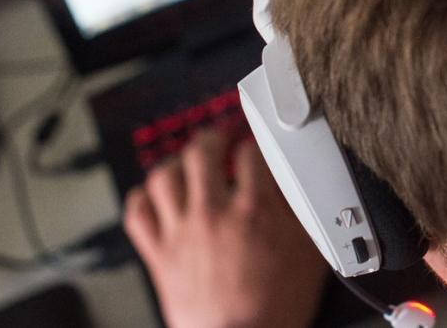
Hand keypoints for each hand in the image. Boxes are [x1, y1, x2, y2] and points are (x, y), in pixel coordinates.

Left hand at [123, 129, 327, 327]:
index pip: (250, 152)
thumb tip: (299, 184)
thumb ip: (302, 211)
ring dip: (177, 163)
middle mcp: (213, 214)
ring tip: (187, 163)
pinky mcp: (159, 255)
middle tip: (220, 140)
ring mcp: (181, 233)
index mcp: (254, 210)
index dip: (254, 143)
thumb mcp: (309, 253)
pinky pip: (138, 213)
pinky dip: (143, 198)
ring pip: (164, 176)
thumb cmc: (275, 308)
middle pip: (202, 151)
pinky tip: (156, 196)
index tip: (255, 148)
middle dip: (213, 138)